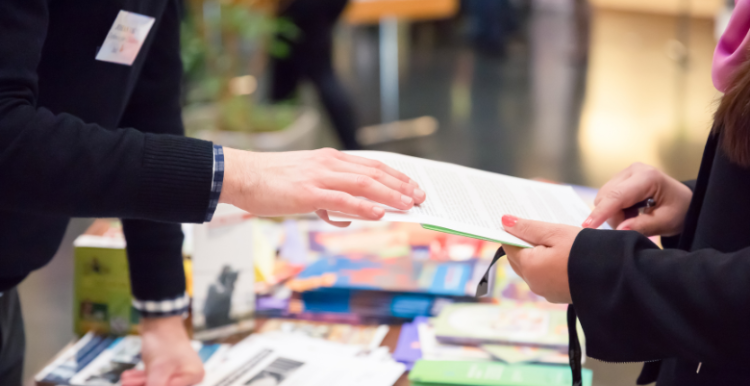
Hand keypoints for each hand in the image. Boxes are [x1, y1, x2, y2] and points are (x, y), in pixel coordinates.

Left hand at [121, 316, 203, 385]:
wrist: (159, 320)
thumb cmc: (164, 340)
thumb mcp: (158, 369)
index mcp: (194, 375)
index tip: (145, 383)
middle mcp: (188, 374)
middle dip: (144, 385)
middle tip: (128, 384)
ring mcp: (176, 371)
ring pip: (156, 383)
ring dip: (139, 383)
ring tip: (126, 380)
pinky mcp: (165, 368)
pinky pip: (152, 377)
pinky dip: (141, 377)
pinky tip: (129, 376)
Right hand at [220, 148, 425, 225]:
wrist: (242, 175)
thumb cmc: (270, 182)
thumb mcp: (304, 185)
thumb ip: (326, 199)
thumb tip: (342, 217)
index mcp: (329, 159)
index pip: (370, 164)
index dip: (394, 175)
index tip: (412, 185)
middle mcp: (329, 163)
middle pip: (374, 172)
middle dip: (401, 185)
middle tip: (420, 197)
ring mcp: (320, 176)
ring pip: (364, 184)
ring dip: (390, 195)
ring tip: (409, 205)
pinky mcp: (309, 192)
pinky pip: (342, 199)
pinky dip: (364, 206)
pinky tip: (379, 213)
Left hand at [502, 215, 580, 303]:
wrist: (616, 277)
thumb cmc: (585, 251)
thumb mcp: (556, 233)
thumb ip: (528, 228)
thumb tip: (504, 221)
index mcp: (529, 267)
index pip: (508, 246)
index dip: (512, 232)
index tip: (518, 220)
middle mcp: (533, 283)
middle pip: (518, 259)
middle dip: (523, 243)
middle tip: (534, 226)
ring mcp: (546, 292)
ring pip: (532, 268)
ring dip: (536, 254)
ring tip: (550, 238)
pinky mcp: (559, 295)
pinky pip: (545, 276)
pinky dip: (547, 264)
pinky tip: (560, 253)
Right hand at [582, 162, 691, 236]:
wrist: (684, 202)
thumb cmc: (679, 210)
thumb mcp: (666, 222)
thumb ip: (643, 226)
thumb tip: (619, 230)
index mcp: (647, 177)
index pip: (617, 196)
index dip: (601, 212)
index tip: (587, 226)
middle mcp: (633, 170)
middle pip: (606, 197)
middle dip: (613, 216)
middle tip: (632, 225)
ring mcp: (625, 173)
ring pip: (603, 198)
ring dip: (614, 213)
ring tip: (635, 217)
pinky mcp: (620, 179)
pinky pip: (606, 197)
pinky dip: (615, 209)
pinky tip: (631, 211)